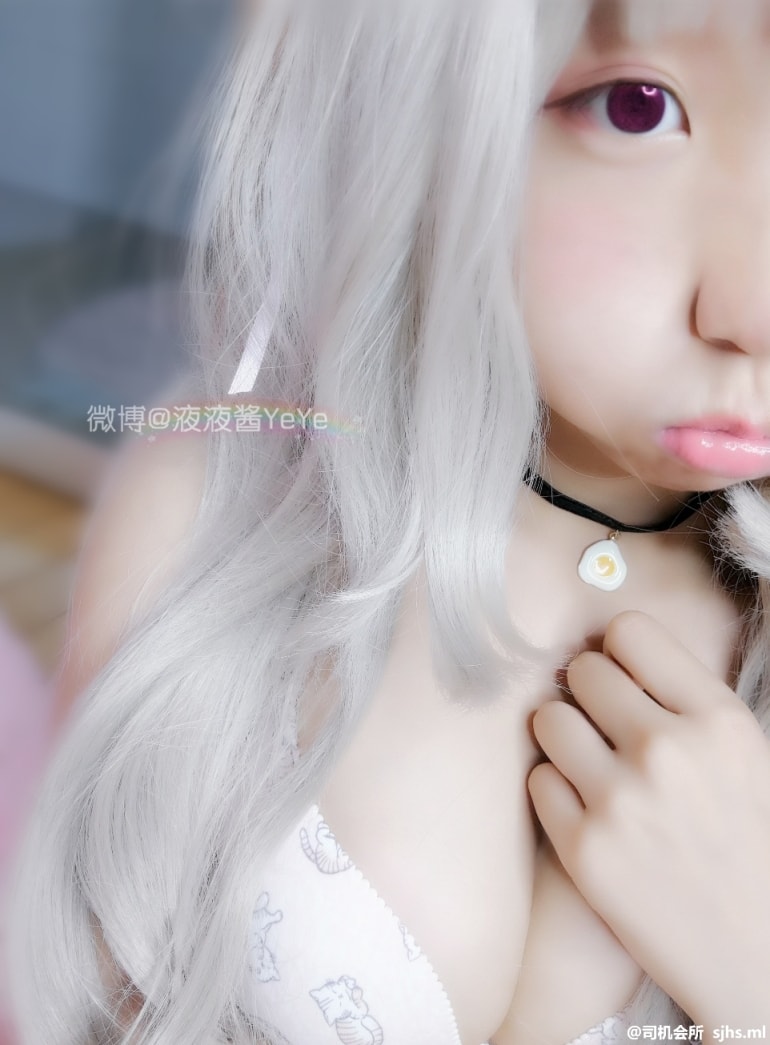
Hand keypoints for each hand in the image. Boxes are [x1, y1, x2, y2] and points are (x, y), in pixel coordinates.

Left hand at [527, 610, 769, 1028]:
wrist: (755, 955)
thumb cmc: (752, 845)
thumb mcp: (746, 753)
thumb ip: (687, 700)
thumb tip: (615, 652)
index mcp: (718, 720)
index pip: (628, 631)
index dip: (619, 650)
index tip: (623, 673)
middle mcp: (667, 751)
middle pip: (581, 671)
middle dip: (588, 691)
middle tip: (602, 721)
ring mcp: (620, 802)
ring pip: (548, 720)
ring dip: (564, 735)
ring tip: (588, 760)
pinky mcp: (583, 850)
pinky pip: (537, 780)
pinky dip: (556, 789)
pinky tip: (585, 807)